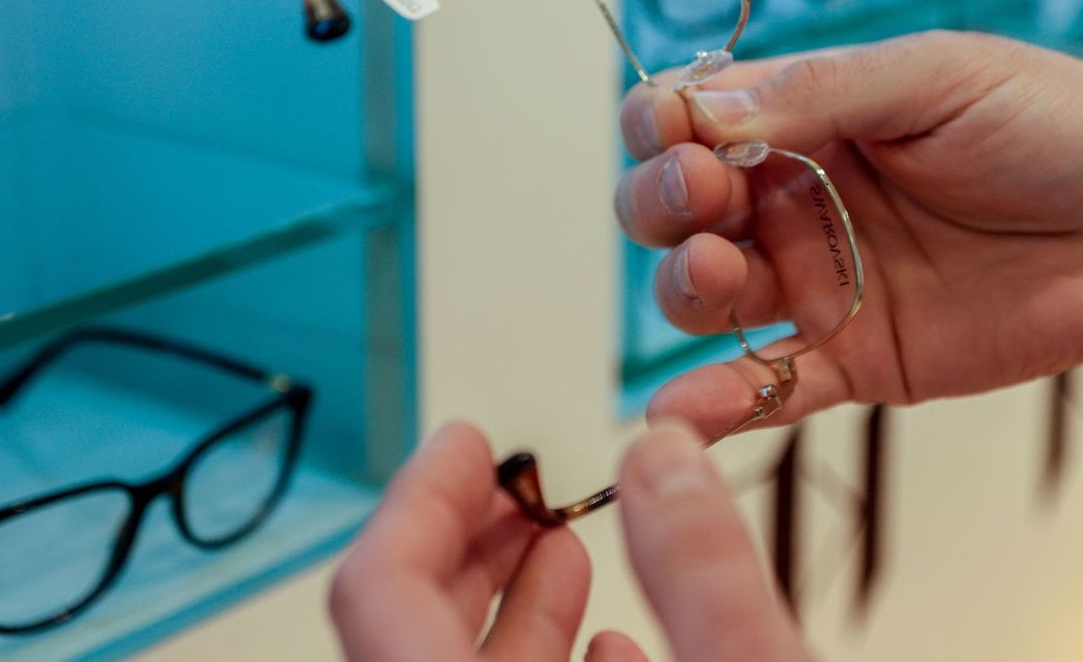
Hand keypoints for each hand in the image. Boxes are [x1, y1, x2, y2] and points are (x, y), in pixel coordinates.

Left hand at [330, 421, 805, 660]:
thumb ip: (704, 571)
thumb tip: (662, 459)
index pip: (378, 593)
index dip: (418, 497)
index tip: (464, 443)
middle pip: (404, 625)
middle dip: (468, 538)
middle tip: (513, 480)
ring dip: (508, 599)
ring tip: (560, 537)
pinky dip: (542, 660)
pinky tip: (608, 641)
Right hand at [614, 30, 1082, 436]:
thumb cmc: (1053, 126)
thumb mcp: (938, 77)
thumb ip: (820, 91)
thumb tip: (702, 111)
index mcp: (804, 115)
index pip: (685, 116)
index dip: (662, 124)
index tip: (682, 133)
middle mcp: (793, 197)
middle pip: (672, 207)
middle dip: (660, 199)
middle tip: (703, 192)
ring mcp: (820, 281)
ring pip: (703, 294)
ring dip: (683, 284)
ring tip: (715, 268)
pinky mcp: (857, 359)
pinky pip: (769, 385)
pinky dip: (713, 403)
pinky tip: (675, 414)